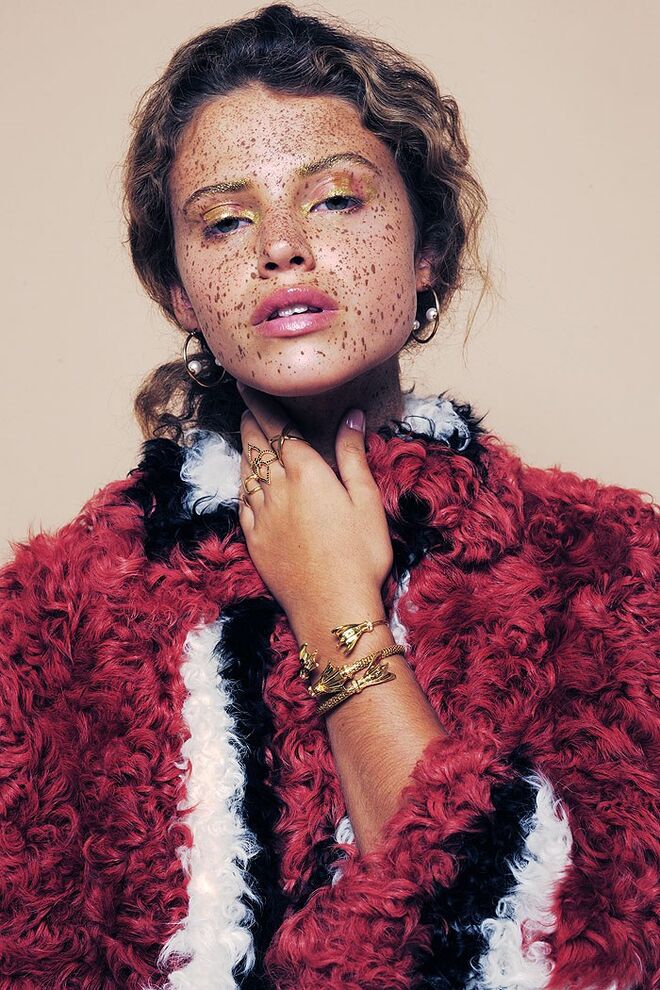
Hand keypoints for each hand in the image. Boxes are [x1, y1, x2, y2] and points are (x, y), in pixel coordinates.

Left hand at [236, 383, 393, 633]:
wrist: (332, 607)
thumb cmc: (360, 554)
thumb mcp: (366, 500)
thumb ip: (353, 454)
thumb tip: (350, 415)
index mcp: (306, 472)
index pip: (279, 428)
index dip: (263, 405)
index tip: (250, 387)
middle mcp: (277, 488)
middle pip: (256, 445)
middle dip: (250, 420)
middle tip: (245, 403)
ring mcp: (261, 515)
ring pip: (246, 471)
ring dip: (244, 448)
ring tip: (245, 434)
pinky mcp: (254, 540)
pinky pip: (242, 502)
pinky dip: (242, 483)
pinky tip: (245, 481)